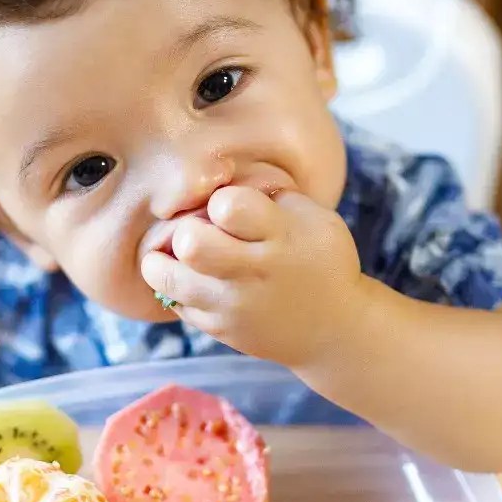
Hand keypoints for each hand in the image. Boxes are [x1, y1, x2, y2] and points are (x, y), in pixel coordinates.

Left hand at [141, 186, 364, 368]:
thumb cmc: (320, 258)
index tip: (229, 210)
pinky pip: (176, 304)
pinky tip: (196, 279)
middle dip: (185, 230)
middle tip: (197, 233)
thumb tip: (218, 171)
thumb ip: (269, 192)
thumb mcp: (313, 216)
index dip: (221, 201)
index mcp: (283, 236)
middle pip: (190, 243)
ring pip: (168, 278)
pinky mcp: (221, 330)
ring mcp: (235, 306)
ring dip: (165, 261)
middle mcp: (256, 272)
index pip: (228, 206)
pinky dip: (178, 288)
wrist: (336, 328)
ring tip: (179, 255)